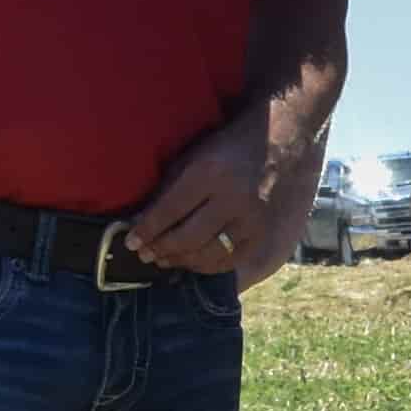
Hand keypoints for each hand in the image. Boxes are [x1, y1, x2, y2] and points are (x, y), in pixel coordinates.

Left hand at [119, 120, 283, 281]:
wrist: (279, 144)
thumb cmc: (227, 148)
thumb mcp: (194, 156)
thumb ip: (169, 188)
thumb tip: (142, 220)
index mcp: (210, 172)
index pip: (170, 210)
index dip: (147, 230)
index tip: (131, 243)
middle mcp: (233, 197)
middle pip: (188, 237)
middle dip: (161, 249)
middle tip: (144, 255)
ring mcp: (252, 219)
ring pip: (209, 254)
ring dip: (182, 261)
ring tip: (164, 260)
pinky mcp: (263, 233)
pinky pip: (230, 260)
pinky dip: (207, 266)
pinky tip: (191, 262)